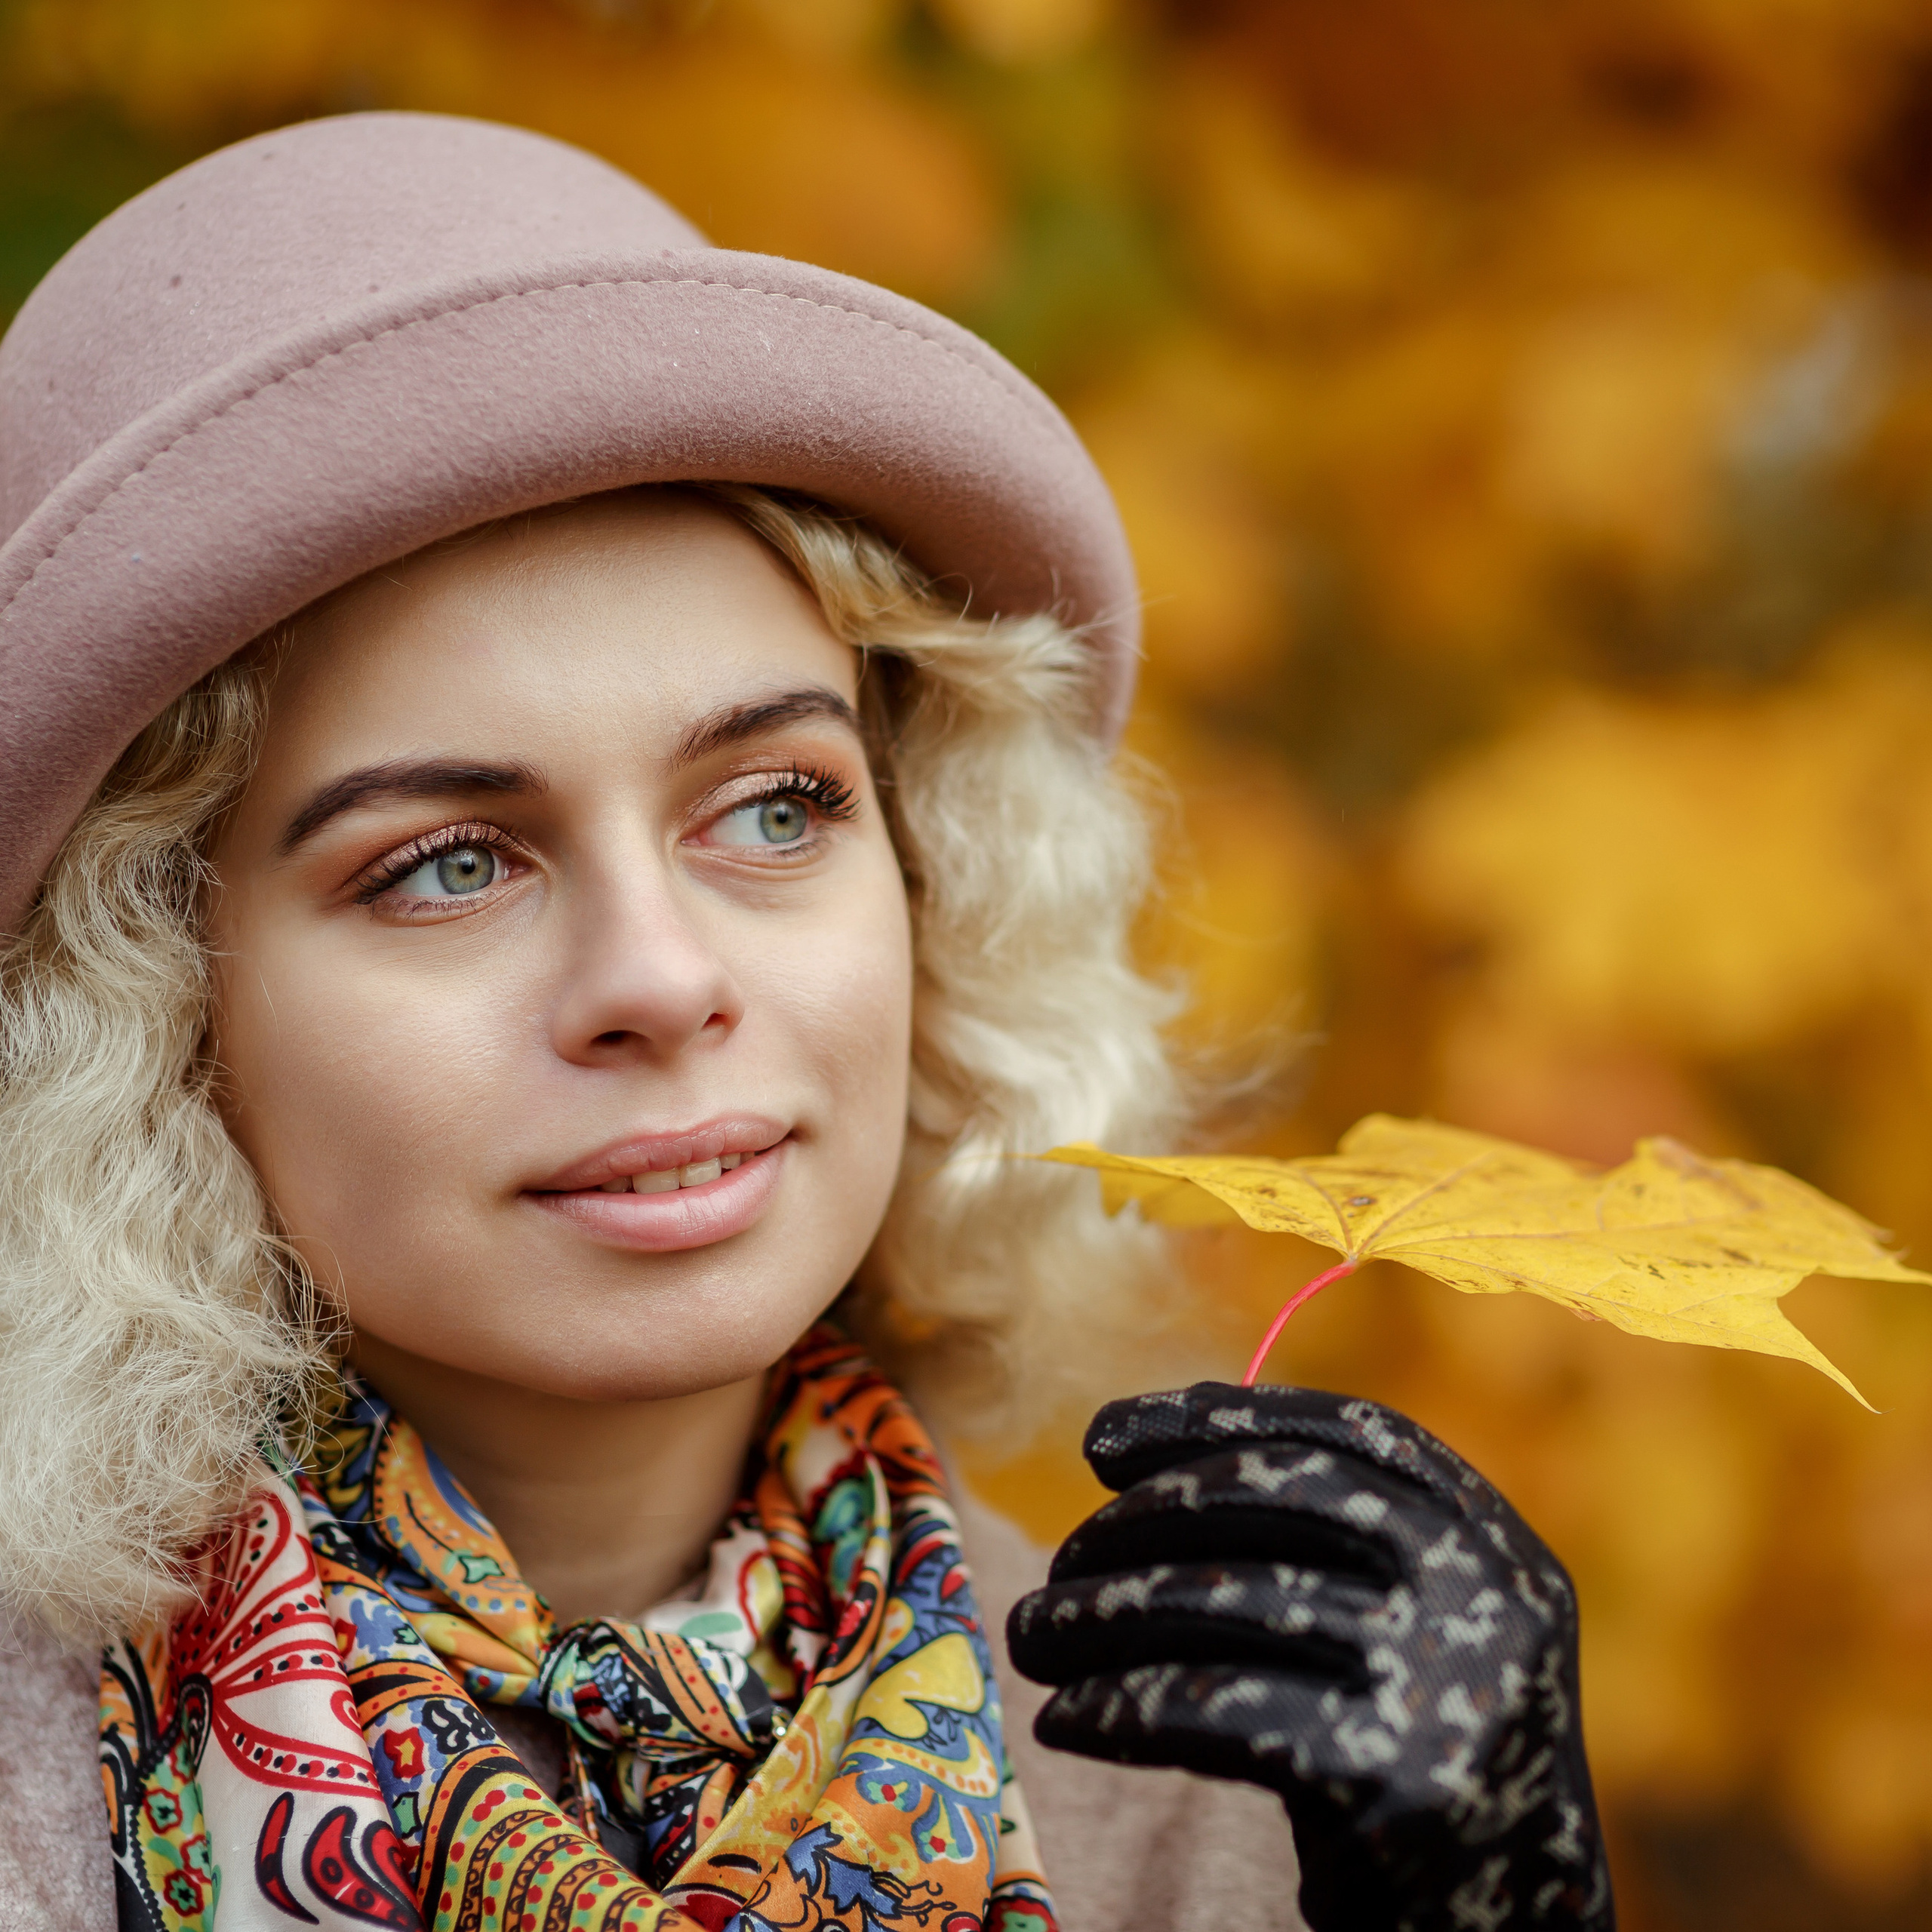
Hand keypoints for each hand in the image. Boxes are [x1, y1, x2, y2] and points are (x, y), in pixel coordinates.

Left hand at [1006, 1383, 1613, 1930]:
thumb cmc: (1410, 1752)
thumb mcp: (1408, 1623)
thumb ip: (1323, 1534)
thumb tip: (1138, 1447)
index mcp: (1491, 1537)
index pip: (1347, 1431)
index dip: (1216, 1418)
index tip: (1100, 1438)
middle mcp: (1488, 1594)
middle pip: (1278, 1498)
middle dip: (1145, 1519)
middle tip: (1059, 1561)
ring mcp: (1447, 1686)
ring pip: (1231, 1603)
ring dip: (1105, 1615)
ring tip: (1034, 1638)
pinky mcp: (1395, 1784)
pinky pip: (1216, 1711)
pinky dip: (1122, 1707)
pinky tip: (1069, 1720)